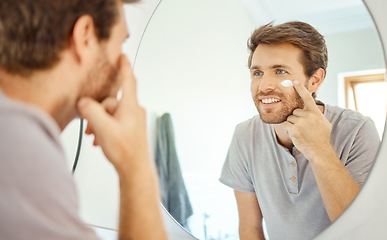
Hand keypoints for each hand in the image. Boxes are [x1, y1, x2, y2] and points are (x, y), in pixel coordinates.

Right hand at [77, 54, 148, 171]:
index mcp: (130, 106)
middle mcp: (134, 111)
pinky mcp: (131, 130)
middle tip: (89, 127)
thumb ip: (91, 111)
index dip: (124, 67)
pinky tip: (99, 141)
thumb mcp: (103, 128)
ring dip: (99, 123)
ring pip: (111, 114)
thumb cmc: (124, 150)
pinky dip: (105, 129)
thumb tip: (84, 102)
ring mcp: (133, 121)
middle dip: (97, 112)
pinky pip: (114, 123)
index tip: (123, 56)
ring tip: (94, 137)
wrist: (135, 170)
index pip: (128, 80)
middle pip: (111, 102)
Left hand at [281, 81, 332, 161]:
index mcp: (315, 112)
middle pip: (294, 112)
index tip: (294, 82)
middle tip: (304, 128)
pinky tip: (296, 135)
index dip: (300, 89)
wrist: (320, 151)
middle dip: (296, 119)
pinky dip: (288, 129)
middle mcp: (308, 115)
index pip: (307, 97)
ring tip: (301, 132)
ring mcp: (300, 122)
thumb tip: (314, 110)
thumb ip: (316, 115)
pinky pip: (285, 125)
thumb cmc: (323, 138)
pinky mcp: (294, 130)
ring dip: (292, 125)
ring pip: (289, 119)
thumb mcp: (324, 123)